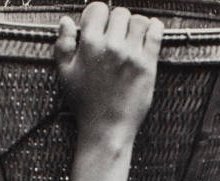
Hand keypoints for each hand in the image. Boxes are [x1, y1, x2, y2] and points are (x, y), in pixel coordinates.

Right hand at [54, 2, 162, 139]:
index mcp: (89, 44)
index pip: (98, 9)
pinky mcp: (148, 65)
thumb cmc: (85, 105)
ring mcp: (131, 55)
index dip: (99, 15)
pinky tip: (152, 30)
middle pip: (120, 14)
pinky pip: (156, 34)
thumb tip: (66, 21)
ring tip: (134, 36)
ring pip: (139, 20)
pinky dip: (155, 27)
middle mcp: (111, 46)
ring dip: (136, 25)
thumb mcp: (65, 75)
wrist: (106, 129)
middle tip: (118, 36)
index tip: (102, 26)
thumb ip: (63, 45)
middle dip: (118, 22)